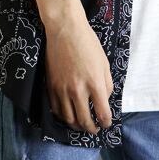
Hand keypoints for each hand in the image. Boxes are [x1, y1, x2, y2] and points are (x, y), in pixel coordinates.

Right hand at [44, 10, 113, 134]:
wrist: (65, 29)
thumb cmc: (88, 43)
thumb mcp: (104, 63)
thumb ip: (107, 85)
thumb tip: (105, 100)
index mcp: (95, 84)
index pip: (103, 114)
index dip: (106, 123)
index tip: (107, 123)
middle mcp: (78, 90)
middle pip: (85, 121)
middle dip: (92, 129)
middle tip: (95, 130)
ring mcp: (62, 90)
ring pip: (69, 119)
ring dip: (77, 126)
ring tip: (81, 126)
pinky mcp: (51, 86)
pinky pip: (56, 110)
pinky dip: (63, 117)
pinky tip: (68, 115)